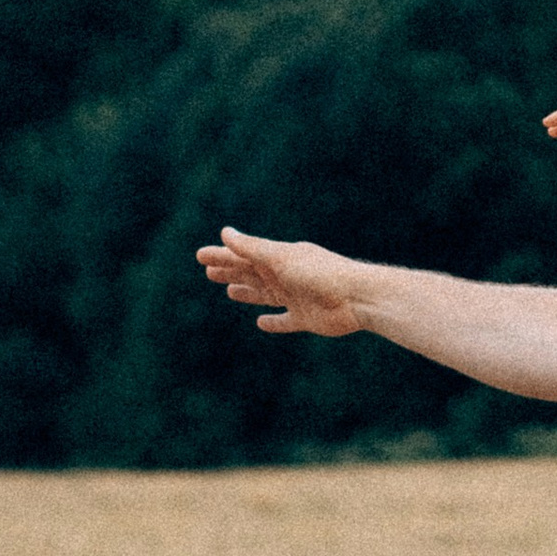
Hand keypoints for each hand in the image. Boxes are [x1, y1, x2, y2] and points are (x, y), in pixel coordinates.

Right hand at [195, 229, 366, 336]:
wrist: (357, 297)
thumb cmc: (319, 273)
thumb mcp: (281, 258)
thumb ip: (252, 249)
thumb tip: (225, 233)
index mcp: (280, 258)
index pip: (244, 255)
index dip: (222, 255)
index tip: (200, 255)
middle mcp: (286, 276)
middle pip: (252, 273)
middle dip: (231, 271)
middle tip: (208, 271)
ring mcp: (296, 297)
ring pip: (264, 294)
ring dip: (247, 291)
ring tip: (230, 290)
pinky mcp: (306, 318)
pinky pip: (285, 321)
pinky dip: (273, 322)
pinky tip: (261, 322)